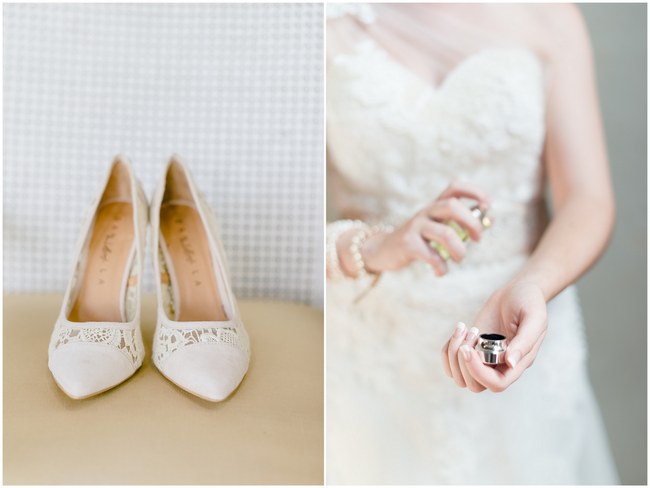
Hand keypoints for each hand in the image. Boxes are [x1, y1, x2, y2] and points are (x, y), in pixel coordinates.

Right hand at [359, 182, 489, 275]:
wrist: (384, 250)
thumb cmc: (419, 240)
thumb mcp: (438, 228)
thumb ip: (461, 224)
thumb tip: (490, 219)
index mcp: (435, 206)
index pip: (454, 188)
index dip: (474, 192)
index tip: (487, 205)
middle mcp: (426, 212)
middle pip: (452, 206)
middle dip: (472, 223)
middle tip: (478, 239)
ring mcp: (415, 227)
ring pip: (445, 233)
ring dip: (459, 251)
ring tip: (459, 259)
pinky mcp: (407, 243)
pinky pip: (431, 256)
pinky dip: (441, 268)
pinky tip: (440, 272)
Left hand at [441, 281, 547, 391]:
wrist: (517, 291)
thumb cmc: (529, 302)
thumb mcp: (534, 318)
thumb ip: (525, 341)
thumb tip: (510, 363)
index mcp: (518, 363)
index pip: (496, 384)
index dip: (479, 372)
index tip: (471, 348)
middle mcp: (499, 366)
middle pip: (474, 385)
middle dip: (464, 363)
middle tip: (471, 333)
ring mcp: (483, 358)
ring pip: (460, 377)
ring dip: (454, 355)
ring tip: (464, 329)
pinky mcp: (471, 348)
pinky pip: (451, 363)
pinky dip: (447, 350)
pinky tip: (460, 329)